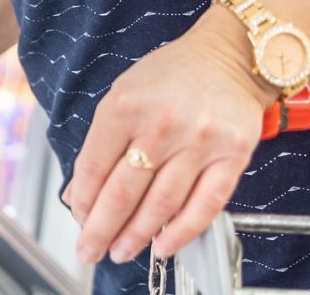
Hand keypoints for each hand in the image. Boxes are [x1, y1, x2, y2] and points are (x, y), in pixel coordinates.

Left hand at [63, 22, 275, 265]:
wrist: (228, 58)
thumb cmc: (170, 76)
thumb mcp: (122, 96)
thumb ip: (101, 143)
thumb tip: (81, 192)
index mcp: (124, 106)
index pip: (94, 166)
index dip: (83, 200)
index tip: (78, 218)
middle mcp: (160, 125)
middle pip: (123, 191)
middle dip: (101, 228)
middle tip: (90, 249)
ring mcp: (199, 142)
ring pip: (161, 204)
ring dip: (137, 236)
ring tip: (122, 251)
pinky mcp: (232, 156)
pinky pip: (205, 204)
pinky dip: (182, 231)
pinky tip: (164, 245)